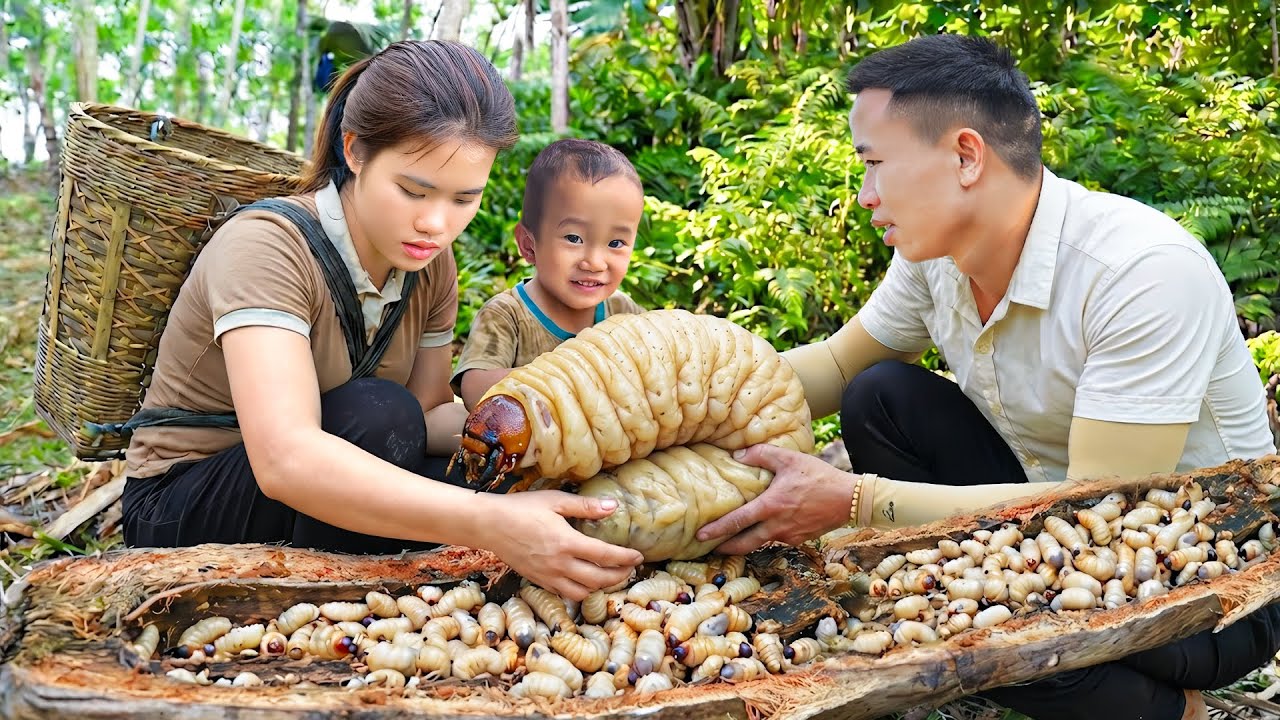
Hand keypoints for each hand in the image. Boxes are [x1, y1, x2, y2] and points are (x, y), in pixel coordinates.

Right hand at [482, 490, 643, 600]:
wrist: (489, 525)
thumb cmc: (522, 509)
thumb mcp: (555, 501)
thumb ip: (586, 507)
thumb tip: (613, 506)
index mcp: (566, 543)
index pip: (605, 556)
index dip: (626, 558)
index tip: (638, 556)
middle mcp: (559, 564)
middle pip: (599, 579)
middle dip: (619, 576)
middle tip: (630, 568)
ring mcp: (548, 576)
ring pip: (584, 592)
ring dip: (602, 586)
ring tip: (612, 575)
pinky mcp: (539, 581)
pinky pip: (566, 593)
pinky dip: (582, 590)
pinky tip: (586, 580)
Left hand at [695, 443, 855, 554]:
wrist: (849, 499)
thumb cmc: (819, 476)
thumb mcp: (789, 459)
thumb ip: (760, 455)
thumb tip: (736, 455)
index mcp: (770, 506)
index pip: (737, 521)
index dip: (717, 530)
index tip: (701, 536)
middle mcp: (777, 526)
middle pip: (744, 543)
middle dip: (725, 547)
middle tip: (709, 548)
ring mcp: (788, 536)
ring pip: (760, 543)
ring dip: (744, 543)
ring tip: (731, 540)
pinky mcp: (799, 540)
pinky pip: (776, 540)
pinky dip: (765, 538)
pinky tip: (762, 530)